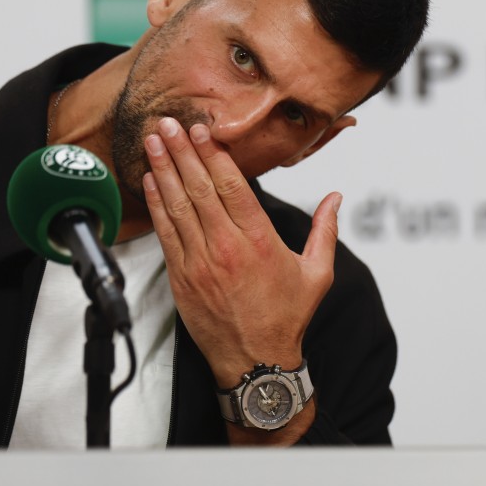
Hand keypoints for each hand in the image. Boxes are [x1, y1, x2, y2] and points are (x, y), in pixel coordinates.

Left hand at [142, 117, 340, 389]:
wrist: (255, 362)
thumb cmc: (286, 318)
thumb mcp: (317, 274)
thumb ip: (325, 230)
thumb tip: (336, 197)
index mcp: (259, 242)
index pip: (232, 186)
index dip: (214, 154)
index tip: (202, 129)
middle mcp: (227, 248)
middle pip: (200, 188)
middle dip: (182, 151)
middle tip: (168, 122)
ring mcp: (200, 263)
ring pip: (178, 206)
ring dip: (163, 170)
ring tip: (153, 141)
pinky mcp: (182, 277)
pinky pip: (166, 233)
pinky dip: (157, 204)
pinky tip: (150, 181)